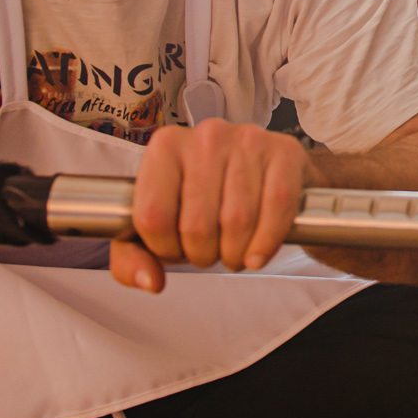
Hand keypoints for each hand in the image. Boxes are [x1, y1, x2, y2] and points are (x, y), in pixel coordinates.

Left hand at [112, 119, 308, 292]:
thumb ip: (133, 259)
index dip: (164, 249)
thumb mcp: (158, 227)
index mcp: (165, 147)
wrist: (267, 173)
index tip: (176, 250)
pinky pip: (276, 207)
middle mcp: (205, 136)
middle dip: (203, 255)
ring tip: (234, 253)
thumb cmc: (208, 199)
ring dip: (236, 253)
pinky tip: (258, 255)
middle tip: (210, 254)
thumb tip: (150, 281)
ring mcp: (248, 139)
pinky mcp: (284, 150)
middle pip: (196, 224)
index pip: (152, 216)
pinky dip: (267, 242)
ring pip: (237, 220)